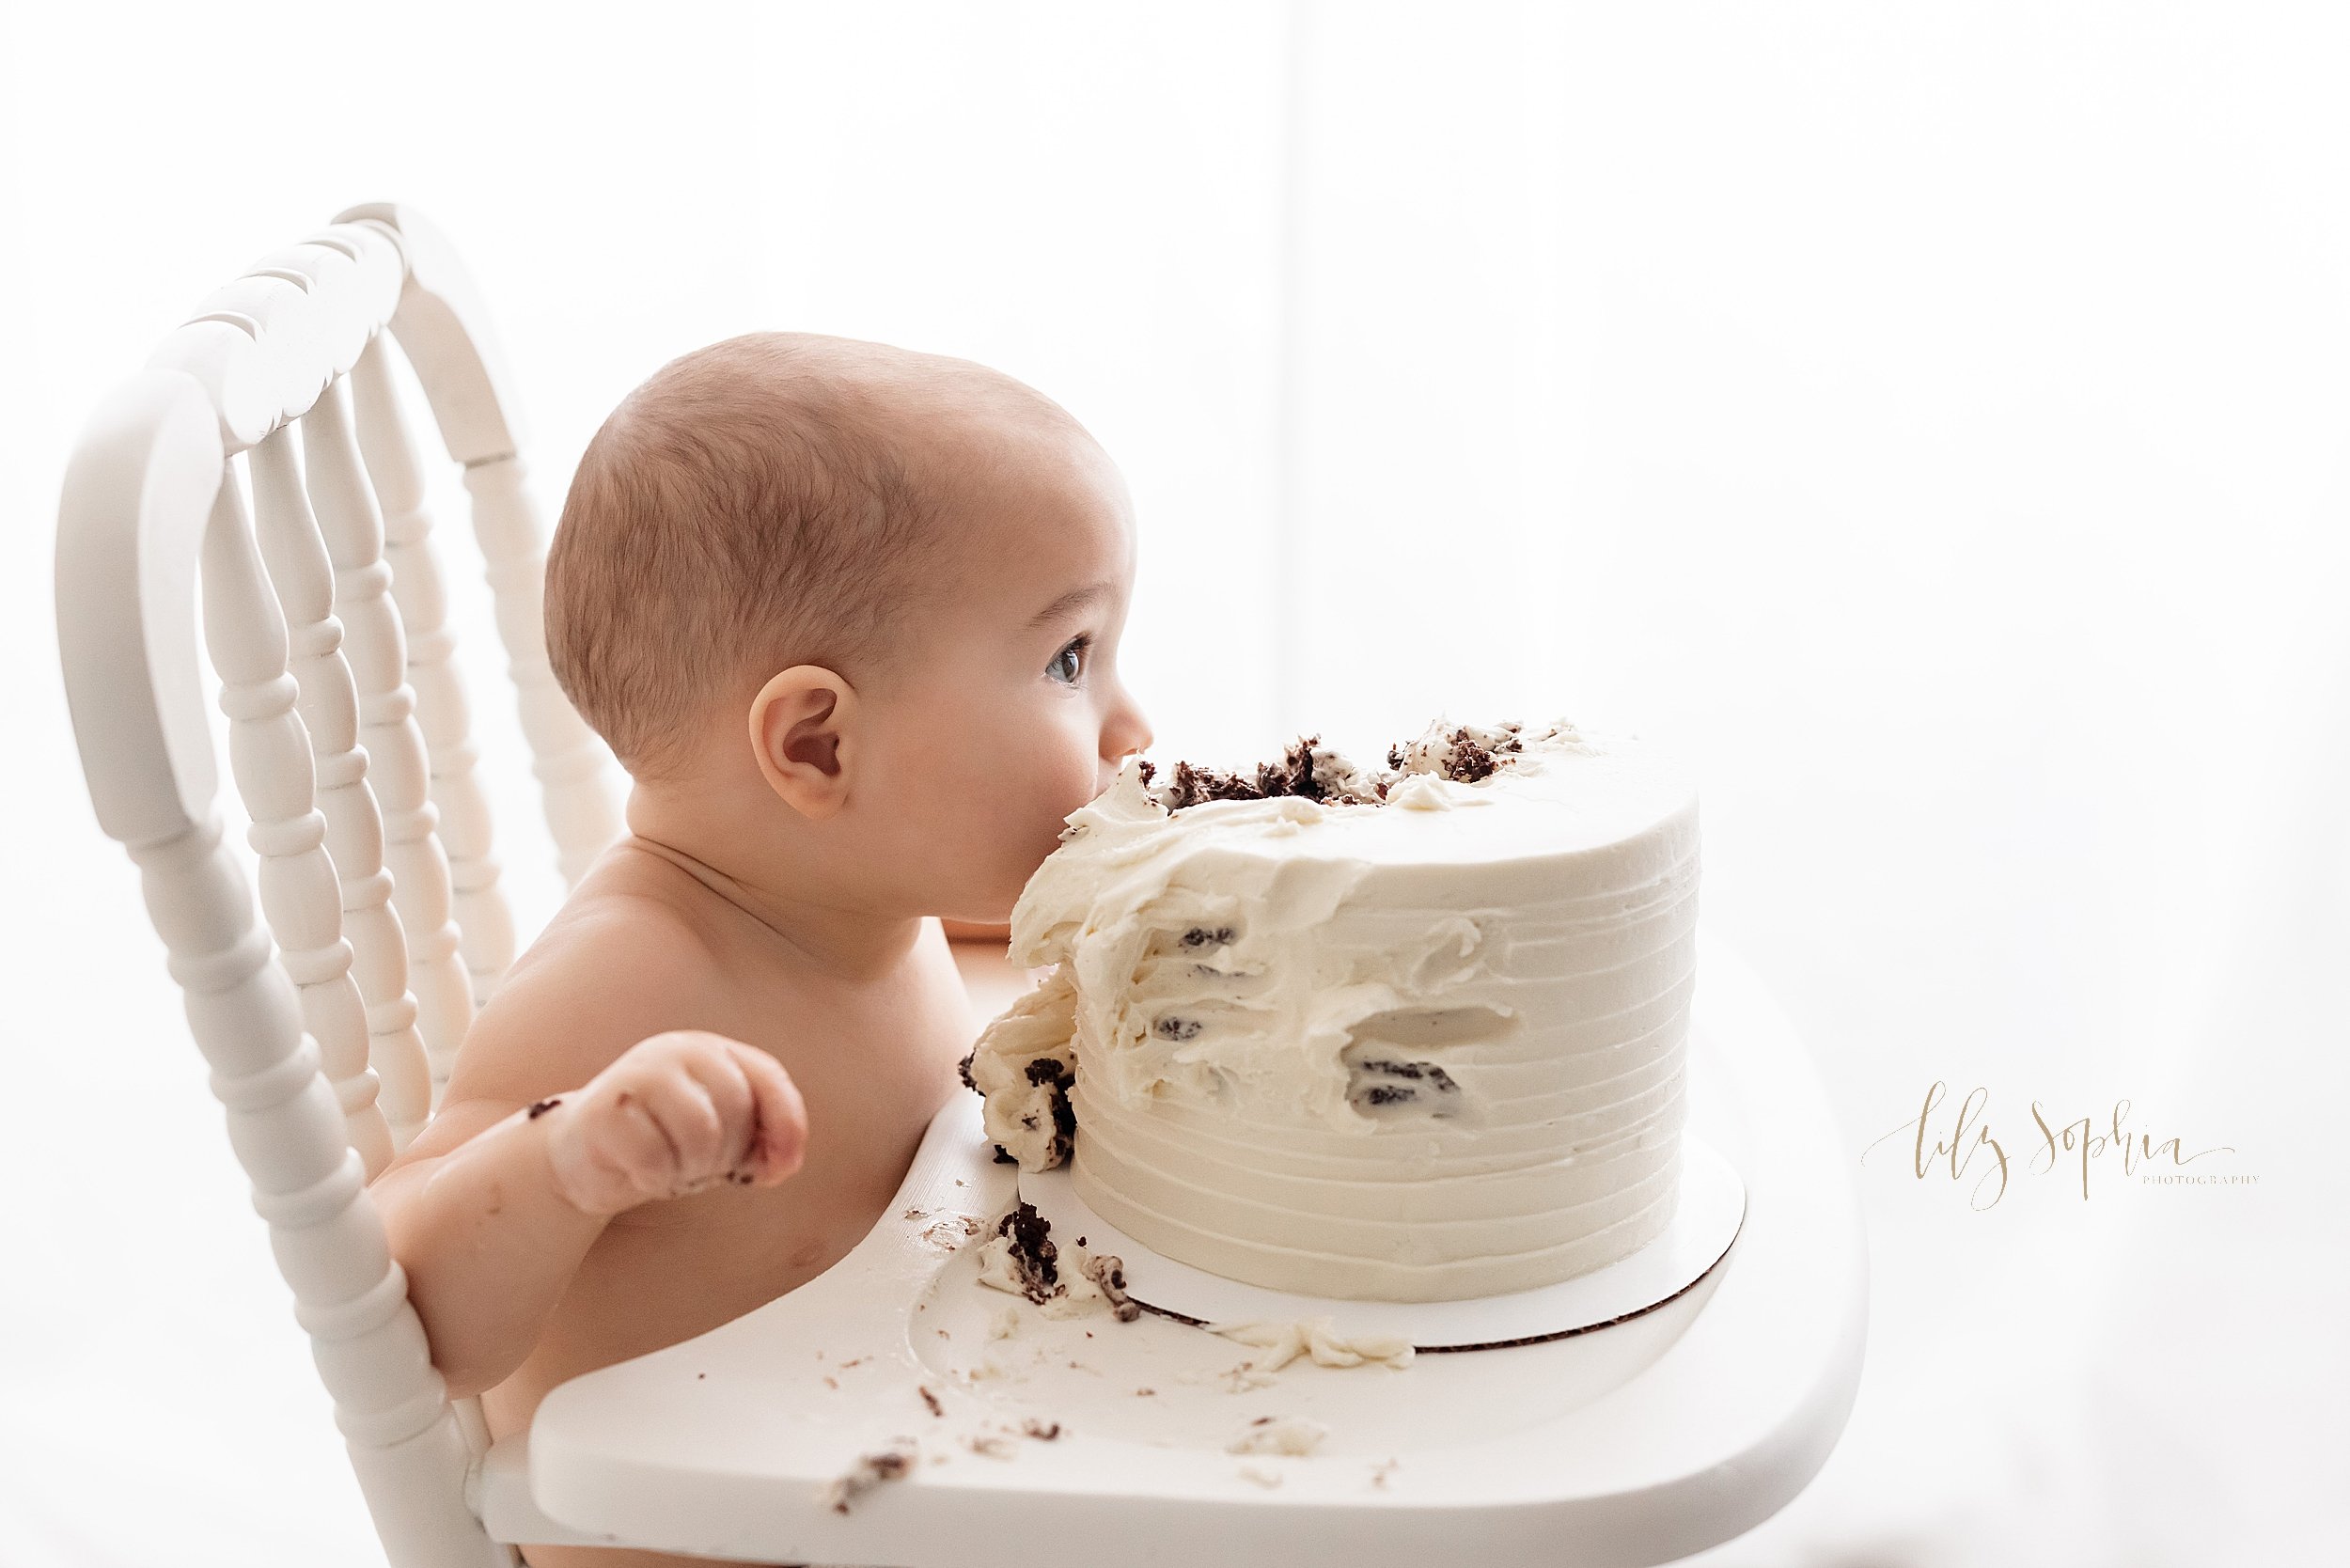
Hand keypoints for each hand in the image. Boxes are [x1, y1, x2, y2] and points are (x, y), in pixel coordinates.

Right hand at [541, 1031, 807, 1216]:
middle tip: (699, 1168)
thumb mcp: (721, 1135)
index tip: (783, 1168)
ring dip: (691, 1169)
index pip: (767, 1077)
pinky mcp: (604, 1111)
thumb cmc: (663, 1143)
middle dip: (727, 1154)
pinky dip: (655, 1179)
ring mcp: (637, 1075)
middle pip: (736, 1108)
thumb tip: (785, 1164)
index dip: (786, 1125)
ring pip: (700, 1134)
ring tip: (671, 1167)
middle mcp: (675, 1051)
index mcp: (711, 1052)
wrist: (582, 1157)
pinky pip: (656, 1160)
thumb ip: (761, 1138)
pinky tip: (639, 1172)